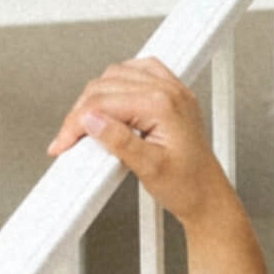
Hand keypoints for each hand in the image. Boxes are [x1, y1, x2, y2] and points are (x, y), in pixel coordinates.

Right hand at [47, 57, 232, 226]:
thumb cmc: (189, 188)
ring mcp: (172, 90)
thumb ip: (119, 141)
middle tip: (70, 137)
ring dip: (96, 96)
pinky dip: (117, 85)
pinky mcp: (171, 95)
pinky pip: (136, 73)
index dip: (76, 123)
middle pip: (105, 84)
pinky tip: (110, 104)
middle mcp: (169, 91)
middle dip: (82, 111)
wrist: (209, 200)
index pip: (103, 102)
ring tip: (87, 125)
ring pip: (116, 74)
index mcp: (163, 105)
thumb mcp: (149, 170)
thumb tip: (91, 120)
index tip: (63, 143)